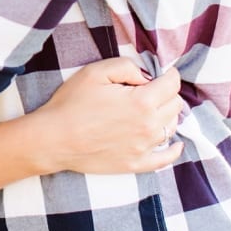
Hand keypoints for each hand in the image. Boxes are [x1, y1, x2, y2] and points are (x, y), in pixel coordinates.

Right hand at [29, 59, 185, 175]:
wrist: (54, 139)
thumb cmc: (72, 103)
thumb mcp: (96, 72)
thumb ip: (127, 67)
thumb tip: (146, 77)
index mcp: (142, 101)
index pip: (172, 85)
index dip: (170, 75)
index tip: (164, 73)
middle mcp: (148, 126)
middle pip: (175, 105)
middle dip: (167, 93)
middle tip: (152, 89)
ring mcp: (143, 148)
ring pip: (171, 127)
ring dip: (167, 115)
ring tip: (153, 109)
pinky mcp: (135, 164)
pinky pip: (165, 159)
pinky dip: (174, 150)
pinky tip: (176, 143)